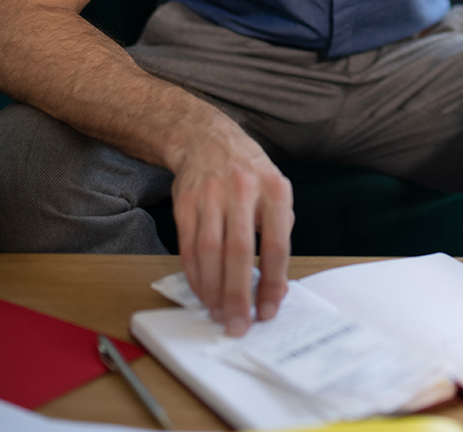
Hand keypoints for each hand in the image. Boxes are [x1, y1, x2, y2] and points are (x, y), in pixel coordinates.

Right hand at [168, 123, 293, 335]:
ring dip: (212, 290)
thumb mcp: (276, 191)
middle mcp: (242, 191)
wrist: (207, 139)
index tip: (269, 309)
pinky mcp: (184, 203)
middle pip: (239, 252)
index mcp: (274, 190)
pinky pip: (188, 247)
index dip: (273, 282)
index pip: (276, 245)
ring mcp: (209, 196)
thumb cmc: (250, 173)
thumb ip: (278, 230)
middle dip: (239, 294)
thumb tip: (276, 282)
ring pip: (208, 252)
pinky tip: (202, 293)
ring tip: (220, 314)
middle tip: (240, 324)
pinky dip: (195, 275)